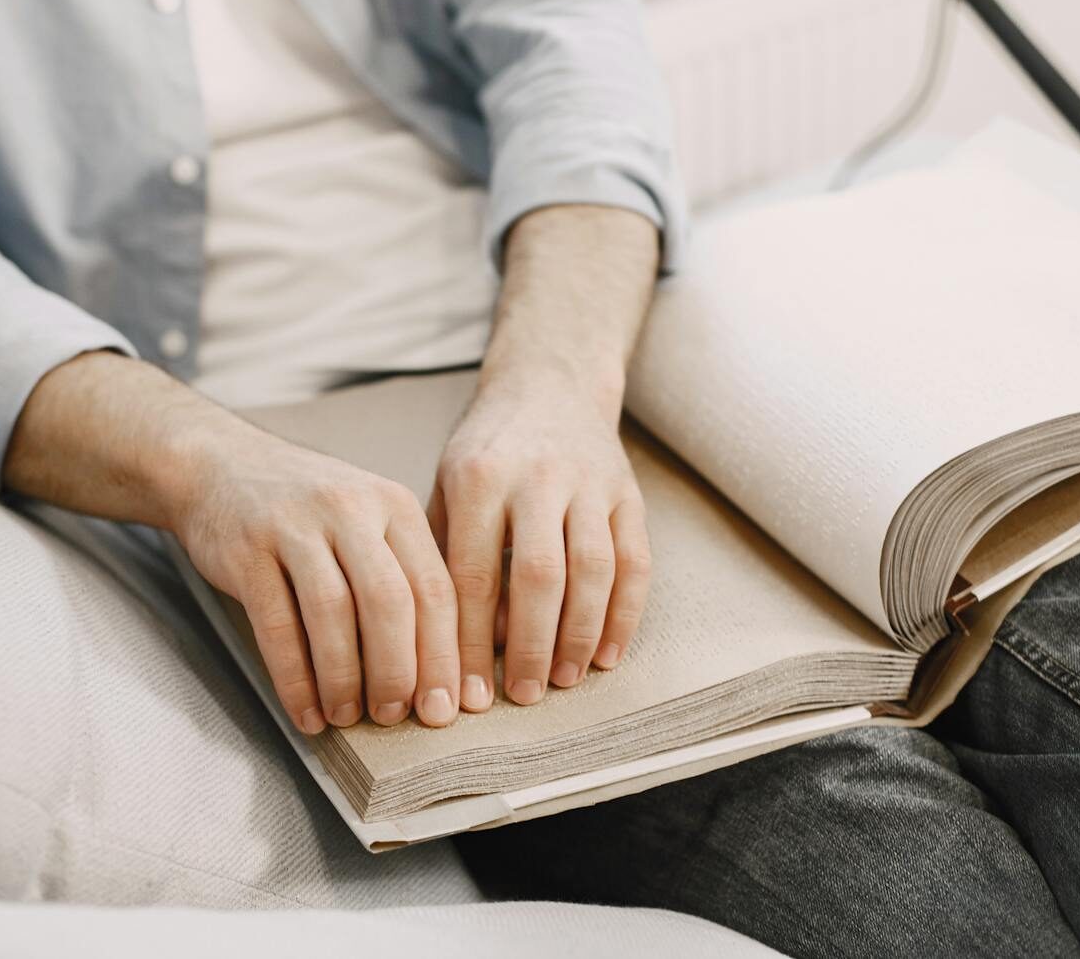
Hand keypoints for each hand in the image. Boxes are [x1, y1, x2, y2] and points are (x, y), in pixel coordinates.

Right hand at [170, 421, 460, 734]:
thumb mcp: (369, 519)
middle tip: (397, 716)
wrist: (220, 466)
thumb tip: (441, 669)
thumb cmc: (308, 511)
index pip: (435, 587)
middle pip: (390, 601)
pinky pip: (277, 626)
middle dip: (398, 671)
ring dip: (345, 678)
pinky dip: (295, 679)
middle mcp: (351, 508)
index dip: (443, 656)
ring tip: (349, 717)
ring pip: (334, 614)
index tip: (446, 707)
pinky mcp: (248, 550)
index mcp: (394, 505)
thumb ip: (405, 575)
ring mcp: (295, 526)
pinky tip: (306, 711)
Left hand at [429, 366, 651, 710]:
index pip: (472, 575)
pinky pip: (634, 562)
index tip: (464, 694)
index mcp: (478, 478)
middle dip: (530, 645)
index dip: (468, 643)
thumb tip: (452, 646)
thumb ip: (445, 557)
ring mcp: (589, 483)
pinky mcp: (628, 492)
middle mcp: (537, 477)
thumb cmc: (487, 451)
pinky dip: (624, 614)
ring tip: (564, 681)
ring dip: (580, 636)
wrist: (550, 384)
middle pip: (538, 576)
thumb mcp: (445, 485)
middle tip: (523, 695)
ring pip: (593, 572)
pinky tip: (608, 654)